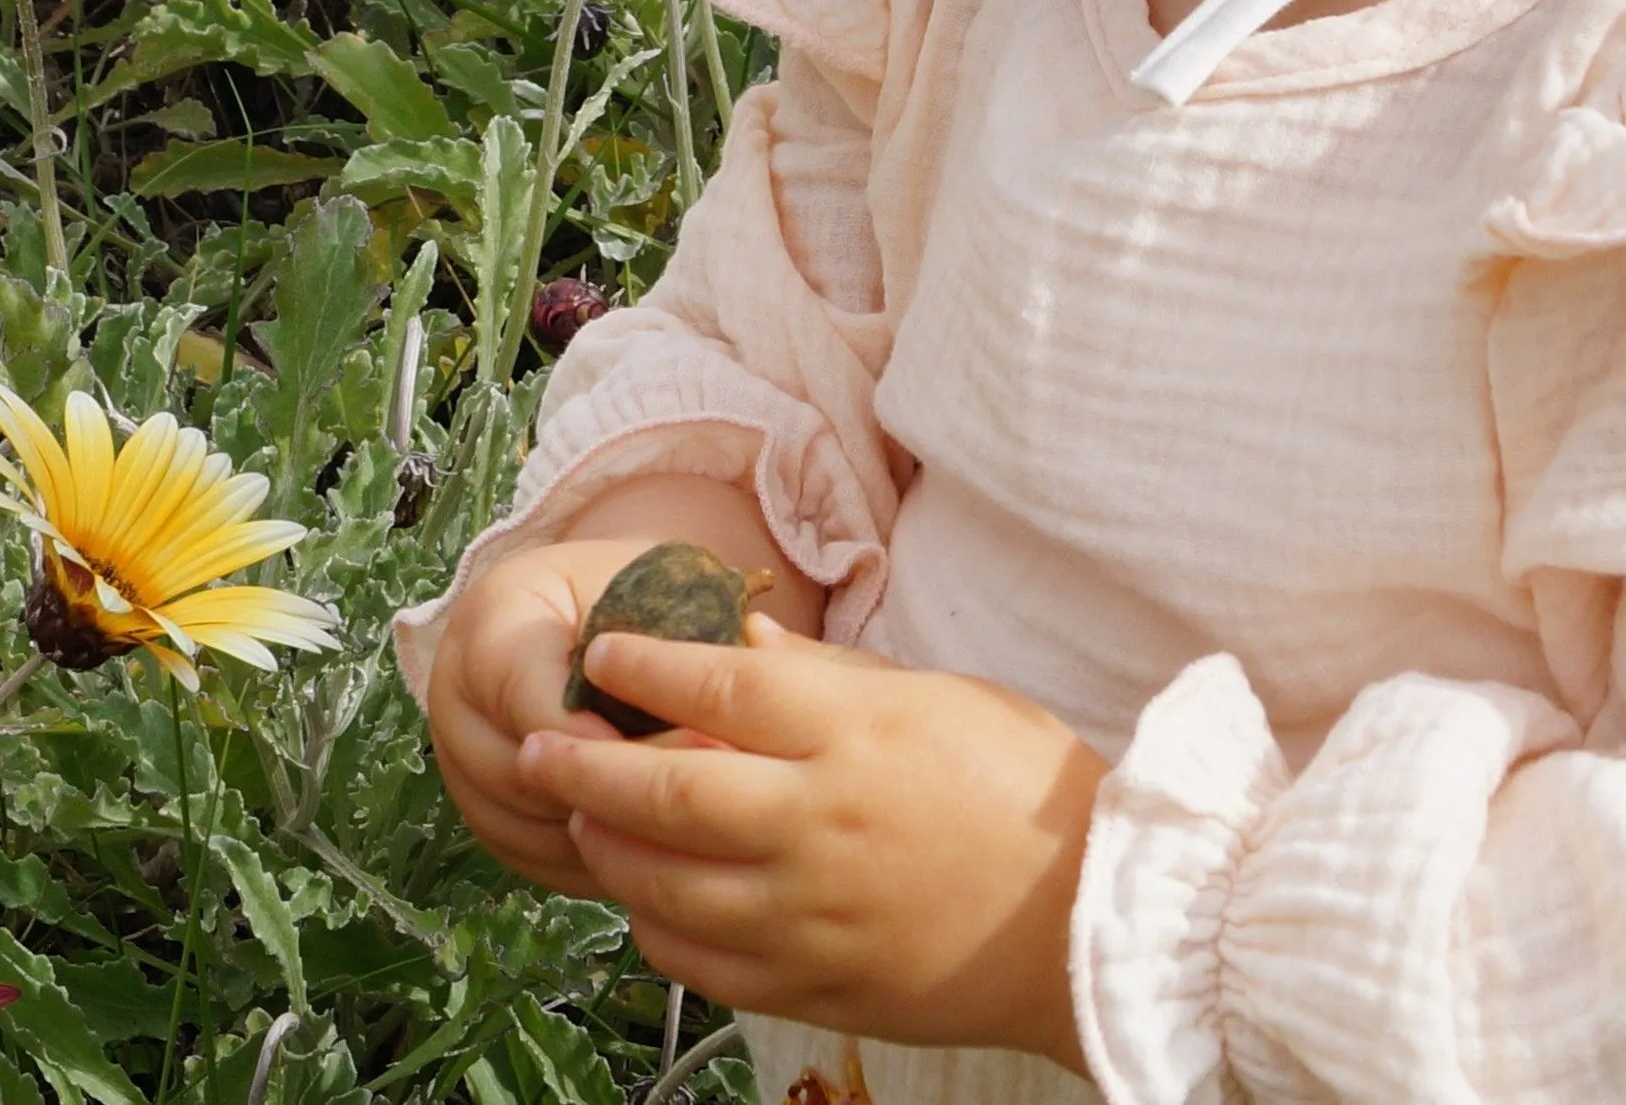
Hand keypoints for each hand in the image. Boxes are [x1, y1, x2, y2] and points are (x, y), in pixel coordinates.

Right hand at [428, 474, 824, 896]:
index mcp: (495, 617)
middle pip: (519, 772)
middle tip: (696, 814)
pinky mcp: (480, 816)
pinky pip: (530, 859)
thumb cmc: (635, 592)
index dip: (597, 735)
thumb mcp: (653, 585)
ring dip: (603, 839)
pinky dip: (591, 864)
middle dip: (609, 795)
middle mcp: (455, 693)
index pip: (529, 691)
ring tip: (687, 840)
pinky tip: (655, 858)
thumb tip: (745, 677)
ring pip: (524, 825)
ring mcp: (460, 762)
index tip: (670, 760)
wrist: (591, 612)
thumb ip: (675, 632)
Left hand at [522, 618, 1106, 1069]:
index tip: (601, 654)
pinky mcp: (812, 985)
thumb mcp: (940, 696)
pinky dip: (657, 927)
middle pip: (668, 786)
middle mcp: (819, 821)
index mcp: (857, 734)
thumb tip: (744, 641)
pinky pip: (701, 961)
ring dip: (609, 847)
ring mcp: (809, 913)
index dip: (647, 665)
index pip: (721, 684)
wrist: (1086, 919)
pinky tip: (646, 900)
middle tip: (539, 746)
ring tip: (581, 819)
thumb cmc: (1028, 789)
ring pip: (666, 882)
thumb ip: (833, 678)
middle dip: (586, 763)